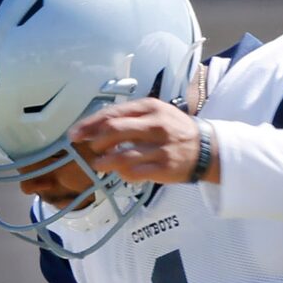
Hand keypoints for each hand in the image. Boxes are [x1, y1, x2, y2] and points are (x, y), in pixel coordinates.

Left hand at [69, 98, 203, 186]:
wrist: (207, 148)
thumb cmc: (173, 130)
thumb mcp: (155, 113)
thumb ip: (128, 117)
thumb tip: (94, 126)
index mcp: (150, 108)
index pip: (112, 114)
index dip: (89, 125)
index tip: (74, 134)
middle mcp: (155, 125)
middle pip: (113, 131)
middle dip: (96, 141)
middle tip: (91, 148)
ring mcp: (160, 147)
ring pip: (121, 155)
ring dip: (104, 161)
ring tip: (99, 163)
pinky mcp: (164, 167)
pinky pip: (133, 173)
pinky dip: (122, 173)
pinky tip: (120, 172)